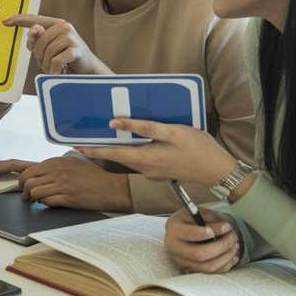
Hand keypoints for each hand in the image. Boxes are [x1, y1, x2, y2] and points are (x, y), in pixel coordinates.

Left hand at [0, 154, 133, 210]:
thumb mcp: (70, 164)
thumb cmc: (92, 177)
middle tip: (27, 195)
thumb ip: (51, 168)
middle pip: (24, 181)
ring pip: (32, 193)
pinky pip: (46, 202)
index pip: (20, 165)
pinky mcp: (66, 197)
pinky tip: (55, 201)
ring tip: (43, 198)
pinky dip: (46, 203)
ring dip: (33, 198)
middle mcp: (55, 170)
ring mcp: (61, 183)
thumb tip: (32, 177)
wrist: (112, 188)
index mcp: (53, 161)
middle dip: (23, 190)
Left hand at [2, 13, 109, 74]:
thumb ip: (38, 39)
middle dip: (39, 57)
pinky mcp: (76, 48)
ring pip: (46, 52)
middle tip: (48, 63)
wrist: (87, 69)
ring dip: (47, 64)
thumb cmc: (65, 57)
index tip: (6, 21)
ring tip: (55, 67)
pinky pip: (55, 60)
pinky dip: (55, 68)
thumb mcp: (48, 48)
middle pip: (38, 42)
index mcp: (56, 23)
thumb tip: (34, 30)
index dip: (20, 20)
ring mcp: (70, 36)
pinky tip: (59, 70)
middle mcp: (63, 26)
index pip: (34, 20)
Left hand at [78, 118, 237, 186]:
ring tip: (104, 139)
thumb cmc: (199, 149)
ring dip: (116, 150)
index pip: (112, 153)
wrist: (219, 172)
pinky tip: (133, 144)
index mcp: (146, 158)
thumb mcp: (173, 132)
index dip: (93, 149)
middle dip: (100, 149)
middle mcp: (146, 168)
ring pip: (129, 159)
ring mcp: (154, 172)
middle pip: (117, 157)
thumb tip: (116, 123)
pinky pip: (141, 161)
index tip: (76, 145)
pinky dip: (131, 152)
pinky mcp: (161, 172)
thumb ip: (144, 127)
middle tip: (84, 140)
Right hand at [164, 207, 240, 272]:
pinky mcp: (191, 270)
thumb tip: (225, 228)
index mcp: (174, 229)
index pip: (189, 234)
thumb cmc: (191, 219)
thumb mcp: (198, 212)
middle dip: (222, 245)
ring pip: (208, 266)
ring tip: (235, 245)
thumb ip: (210, 218)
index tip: (225, 227)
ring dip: (226, 256)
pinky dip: (226, 264)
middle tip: (233, 236)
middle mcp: (174, 248)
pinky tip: (232, 255)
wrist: (182, 230)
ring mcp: (182, 261)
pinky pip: (212, 272)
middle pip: (200, 254)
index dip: (208, 232)